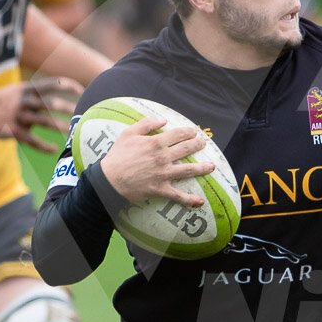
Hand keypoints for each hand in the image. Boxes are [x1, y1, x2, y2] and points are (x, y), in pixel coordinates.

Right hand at [0, 75, 84, 152]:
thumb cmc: (5, 101)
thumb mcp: (19, 91)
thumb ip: (39, 96)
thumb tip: (63, 100)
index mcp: (27, 89)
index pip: (52, 83)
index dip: (68, 86)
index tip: (82, 91)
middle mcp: (24, 100)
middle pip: (50, 103)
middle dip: (68, 109)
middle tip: (83, 115)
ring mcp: (18, 116)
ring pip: (44, 121)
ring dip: (60, 127)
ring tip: (73, 134)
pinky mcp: (13, 131)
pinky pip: (32, 140)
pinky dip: (44, 146)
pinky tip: (54, 149)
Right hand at [96, 116, 211, 205]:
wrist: (109, 179)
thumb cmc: (117, 156)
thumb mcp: (128, 133)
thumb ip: (146, 124)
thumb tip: (164, 120)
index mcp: (156, 143)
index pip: (178, 135)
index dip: (188, 132)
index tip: (194, 132)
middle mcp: (163, 158)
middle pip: (186, 149)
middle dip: (198, 145)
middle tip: (204, 144)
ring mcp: (163, 174)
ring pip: (188, 170)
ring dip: (202, 168)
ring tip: (211, 166)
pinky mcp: (161, 189)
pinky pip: (178, 196)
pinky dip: (190, 200)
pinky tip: (200, 202)